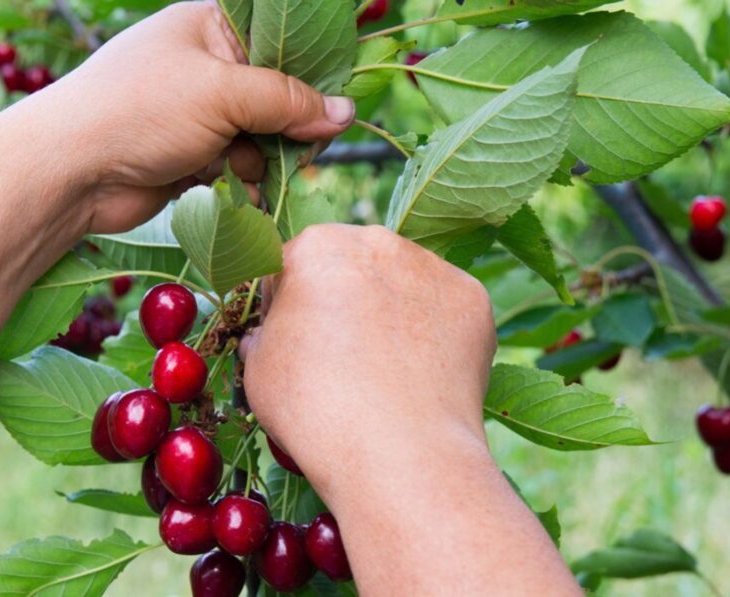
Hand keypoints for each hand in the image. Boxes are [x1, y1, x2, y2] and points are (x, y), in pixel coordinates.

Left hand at [13, 0, 355, 233]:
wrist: (70, 172)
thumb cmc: (140, 111)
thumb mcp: (223, 93)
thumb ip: (287, 100)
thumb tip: (345, 113)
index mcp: (210, 27)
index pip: (280, 38)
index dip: (312, 68)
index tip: (337, 100)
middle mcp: (205, 66)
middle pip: (277, 94)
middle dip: (289, 125)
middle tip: (301, 147)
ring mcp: (197, 114)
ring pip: (261, 138)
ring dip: (260, 160)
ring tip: (237, 169)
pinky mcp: (190, 157)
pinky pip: (238, 169)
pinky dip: (240, 184)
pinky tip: (233, 192)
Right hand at [239, 227, 580, 594]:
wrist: (400, 454)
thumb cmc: (315, 411)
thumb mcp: (257, 371)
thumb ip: (262, 335)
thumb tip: (272, 335)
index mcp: (316, 246)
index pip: (290, 267)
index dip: (284, 308)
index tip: (290, 345)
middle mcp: (378, 241)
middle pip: (350, 266)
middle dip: (341, 301)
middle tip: (340, 360)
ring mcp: (432, 266)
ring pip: (400, 284)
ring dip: (389, 312)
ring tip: (385, 374)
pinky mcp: (473, 298)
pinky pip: (442, 310)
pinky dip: (433, 335)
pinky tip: (420, 376)